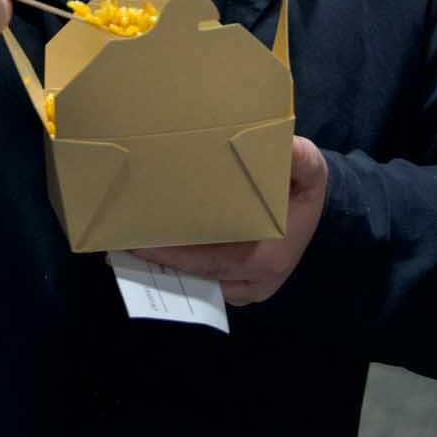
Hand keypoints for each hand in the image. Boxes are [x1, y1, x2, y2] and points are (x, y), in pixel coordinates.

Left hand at [126, 136, 327, 304]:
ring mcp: (246, 289)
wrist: (314, 212)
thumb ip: (300, 158)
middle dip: (160, 260)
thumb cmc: (303, 187)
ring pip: (198, 284)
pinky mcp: (237, 288)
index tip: (142, 242)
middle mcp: (257, 282)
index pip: (213, 262)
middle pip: (199, 276)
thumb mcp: (309, 167)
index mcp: (269, 258)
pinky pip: (203, 284)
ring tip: (126, 245)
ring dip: (163, 268)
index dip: (176, 255)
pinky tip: (147, 251)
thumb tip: (286, 146)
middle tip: (122, 240)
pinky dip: (176, 269)